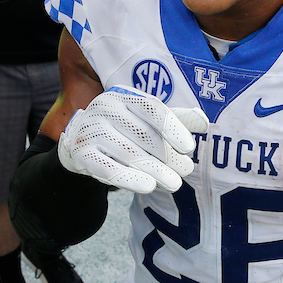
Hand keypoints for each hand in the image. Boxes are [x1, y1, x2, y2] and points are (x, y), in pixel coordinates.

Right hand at [58, 87, 208, 192]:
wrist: (80, 141)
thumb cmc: (122, 128)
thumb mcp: (145, 118)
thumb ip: (173, 118)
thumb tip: (203, 123)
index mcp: (123, 95)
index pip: (151, 108)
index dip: (172, 128)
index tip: (189, 148)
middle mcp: (105, 107)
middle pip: (143, 134)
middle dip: (168, 156)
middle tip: (186, 171)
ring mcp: (91, 130)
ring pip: (129, 154)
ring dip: (155, 171)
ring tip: (174, 183)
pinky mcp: (81, 153)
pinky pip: (108, 169)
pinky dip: (130, 179)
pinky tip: (148, 187)